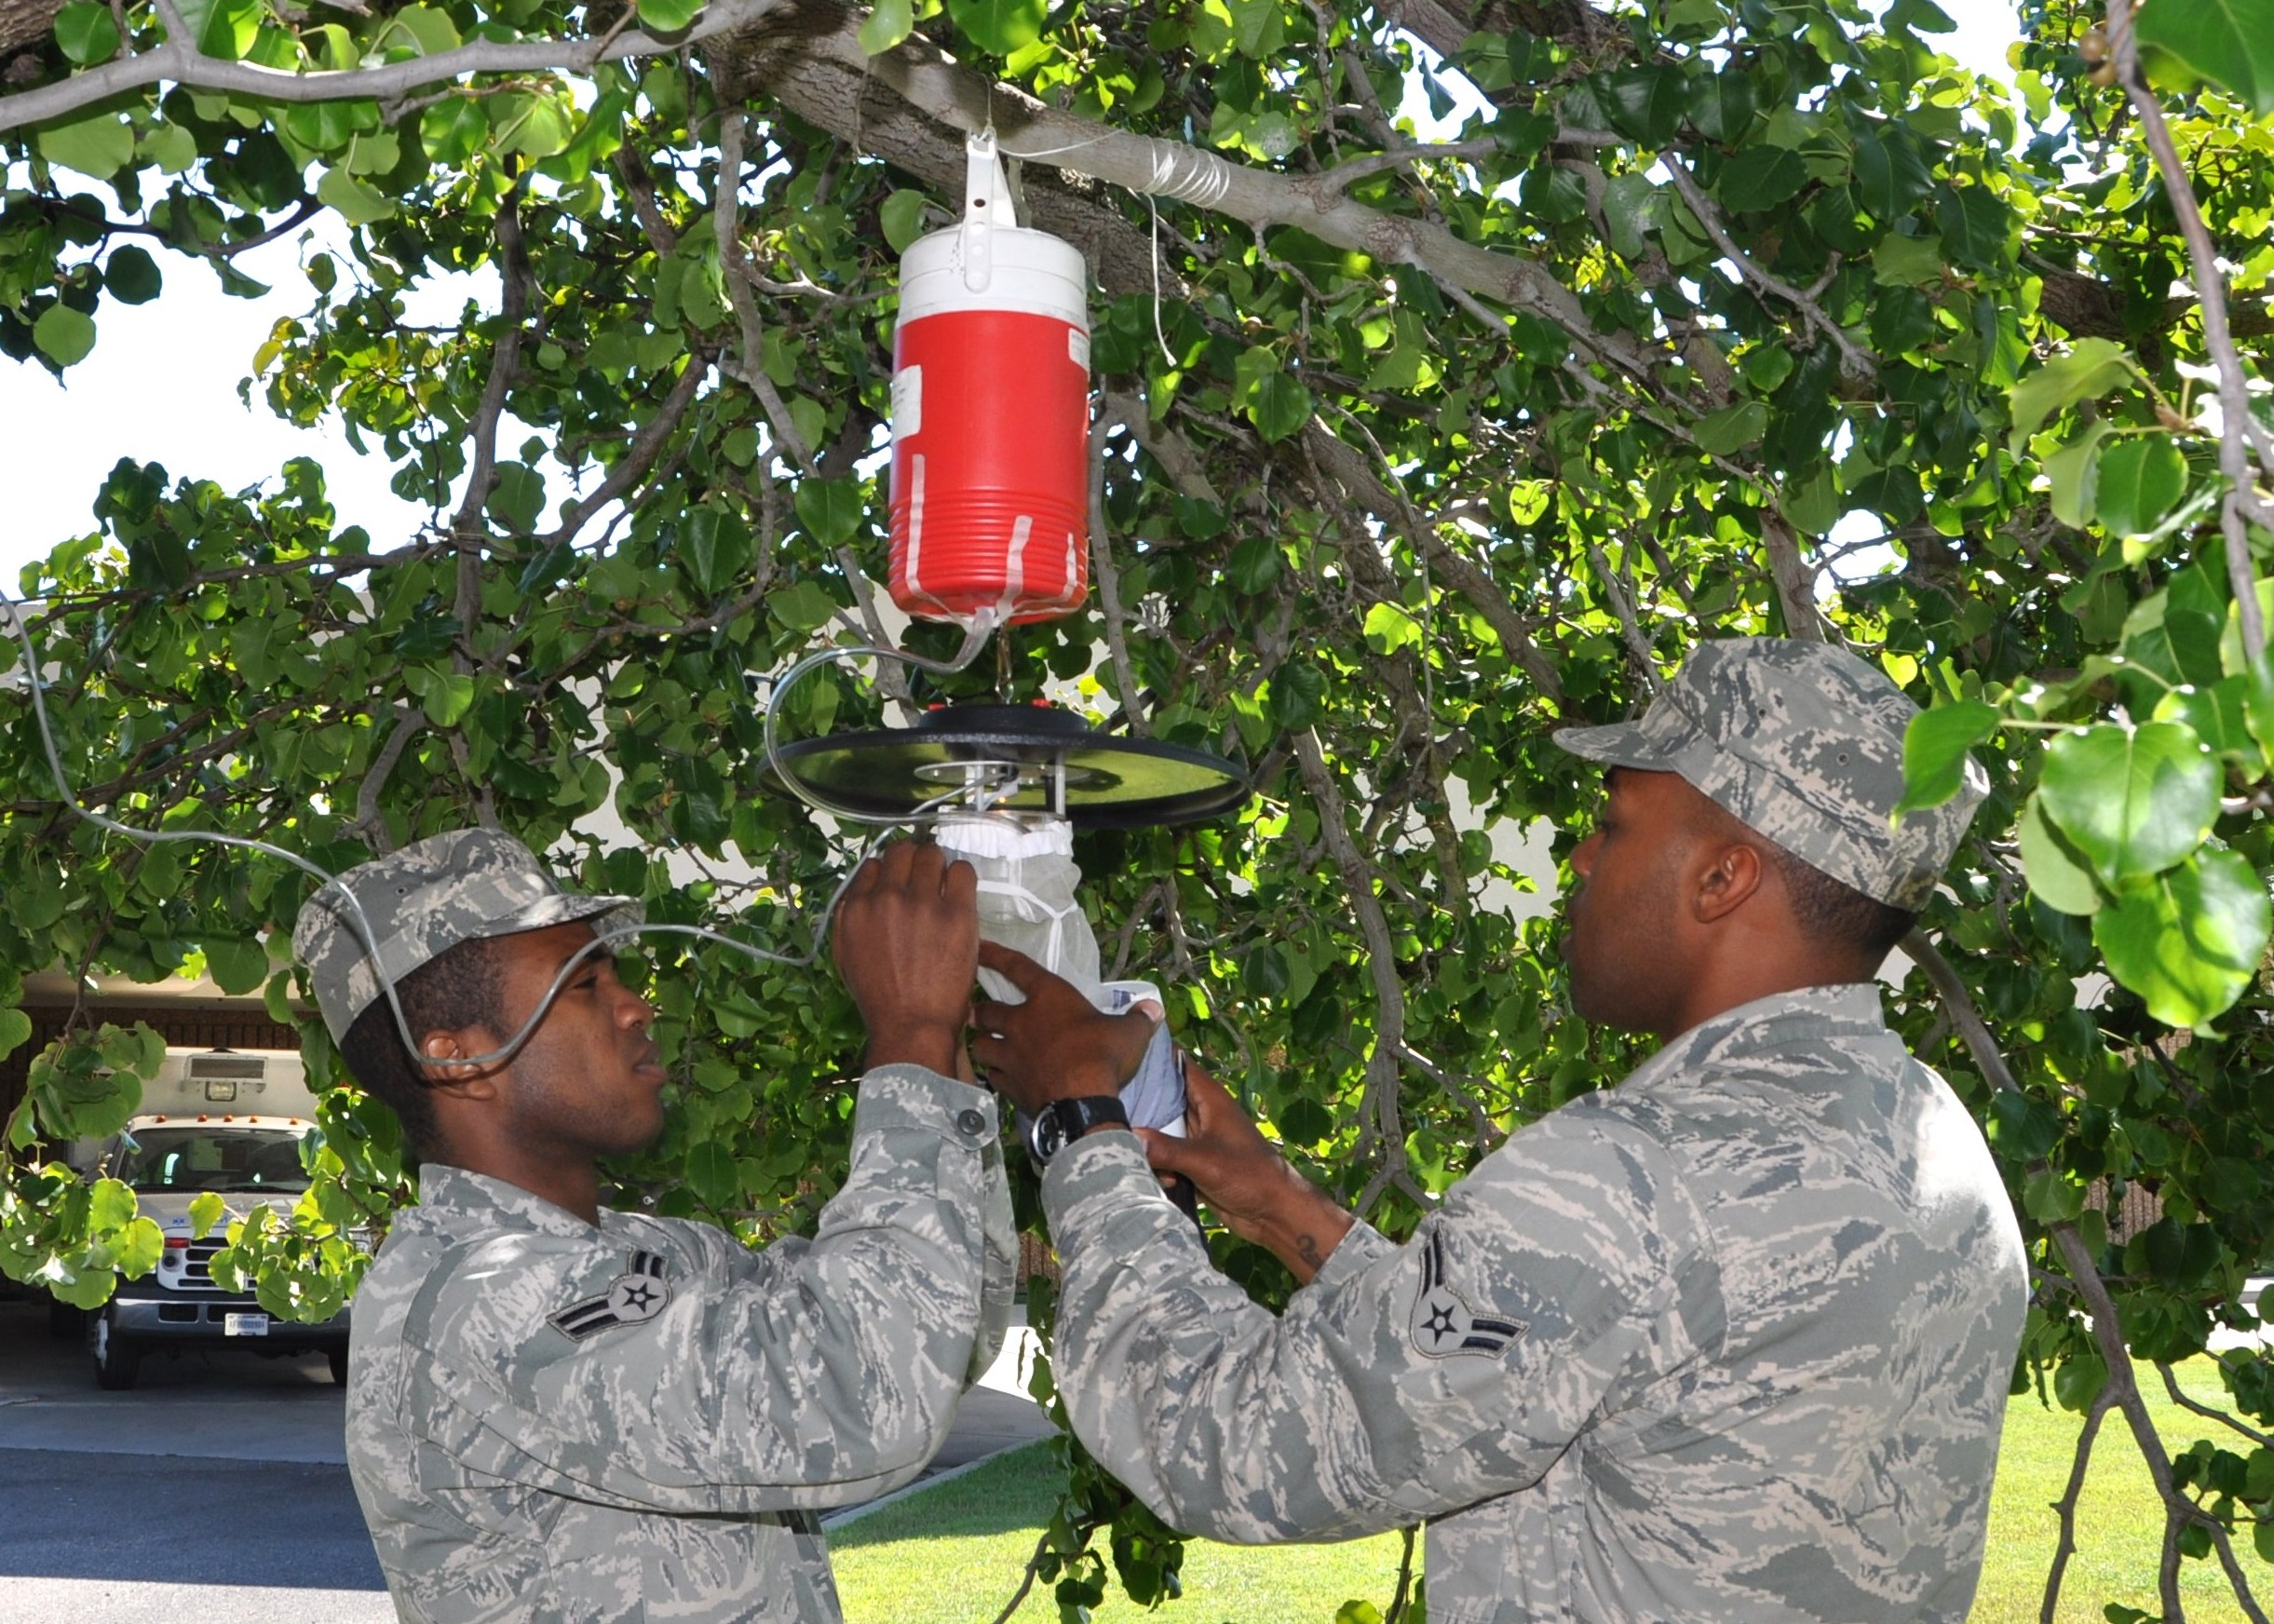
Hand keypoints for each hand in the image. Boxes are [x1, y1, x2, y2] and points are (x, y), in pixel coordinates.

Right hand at [832, 840, 978, 1076]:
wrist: (912, 1026)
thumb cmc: (879, 999)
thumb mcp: (846, 957)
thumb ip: (847, 919)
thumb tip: (860, 892)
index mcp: (857, 908)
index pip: (872, 865)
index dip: (888, 873)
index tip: (900, 884)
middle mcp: (887, 898)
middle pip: (902, 851)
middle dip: (913, 861)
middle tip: (923, 878)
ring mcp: (922, 903)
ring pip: (931, 854)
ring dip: (937, 865)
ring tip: (943, 885)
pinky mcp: (956, 913)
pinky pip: (962, 871)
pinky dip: (961, 876)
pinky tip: (960, 893)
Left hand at [968, 942, 1156, 1114]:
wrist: (1081, 1104)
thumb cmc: (1103, 1057)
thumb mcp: (1130, 1033)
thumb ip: (1139, 1019)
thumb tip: (1154, 1009)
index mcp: (1048, 998)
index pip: (1016, 967)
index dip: (996, 955)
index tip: (980, 946)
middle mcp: (1021, 1022)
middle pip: (987, 1010)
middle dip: (982, 1010)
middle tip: (980, 1010)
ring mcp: (1011, 1056)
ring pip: (981, 1045)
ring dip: (982, 1042)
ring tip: (986, 1044)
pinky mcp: (1009, 1085)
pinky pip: (993, 1075)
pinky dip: (994, 1073)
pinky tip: (1000, 1076)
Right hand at [1138, 1057, 1353, 1284]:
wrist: (1273, 1212)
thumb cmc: (1248, 1175)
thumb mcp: (1204, 1160)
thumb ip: (1165, 1149)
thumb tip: (1125, 1137)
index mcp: (1209, 1098)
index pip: (1177, 1063)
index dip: (1151, 1054)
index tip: (1116, 1052)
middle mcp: (1200, 1113)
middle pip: (1161, 1096)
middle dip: (1137, 1101)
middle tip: (1102, 1105)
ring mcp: (1195, 1138)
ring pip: (1159, 1128)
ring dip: (1145, 1140)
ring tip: (1128, 1149)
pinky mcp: (1192, 1163)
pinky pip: (1164, 1155)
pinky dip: (1156, 1164)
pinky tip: (1153, 1178)